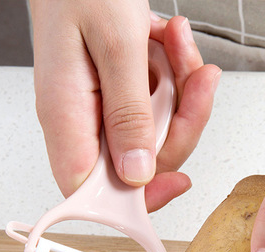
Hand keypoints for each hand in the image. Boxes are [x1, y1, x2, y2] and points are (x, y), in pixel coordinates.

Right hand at [29, 0, 220, 210]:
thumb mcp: (116, 46)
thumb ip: (128, 114)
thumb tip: (138, 174)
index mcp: (67, 119)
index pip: (93, 191)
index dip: (137, 199)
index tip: (177, 182)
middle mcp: (80, 123)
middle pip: (140, 161)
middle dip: (180, 122)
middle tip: (197, 80)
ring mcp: (99, 110)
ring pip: (155, 131)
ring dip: (179, 89)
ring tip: (177, 42)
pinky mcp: (115, 96)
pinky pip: (155, 104)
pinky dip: (171, 74)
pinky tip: (167, 40)